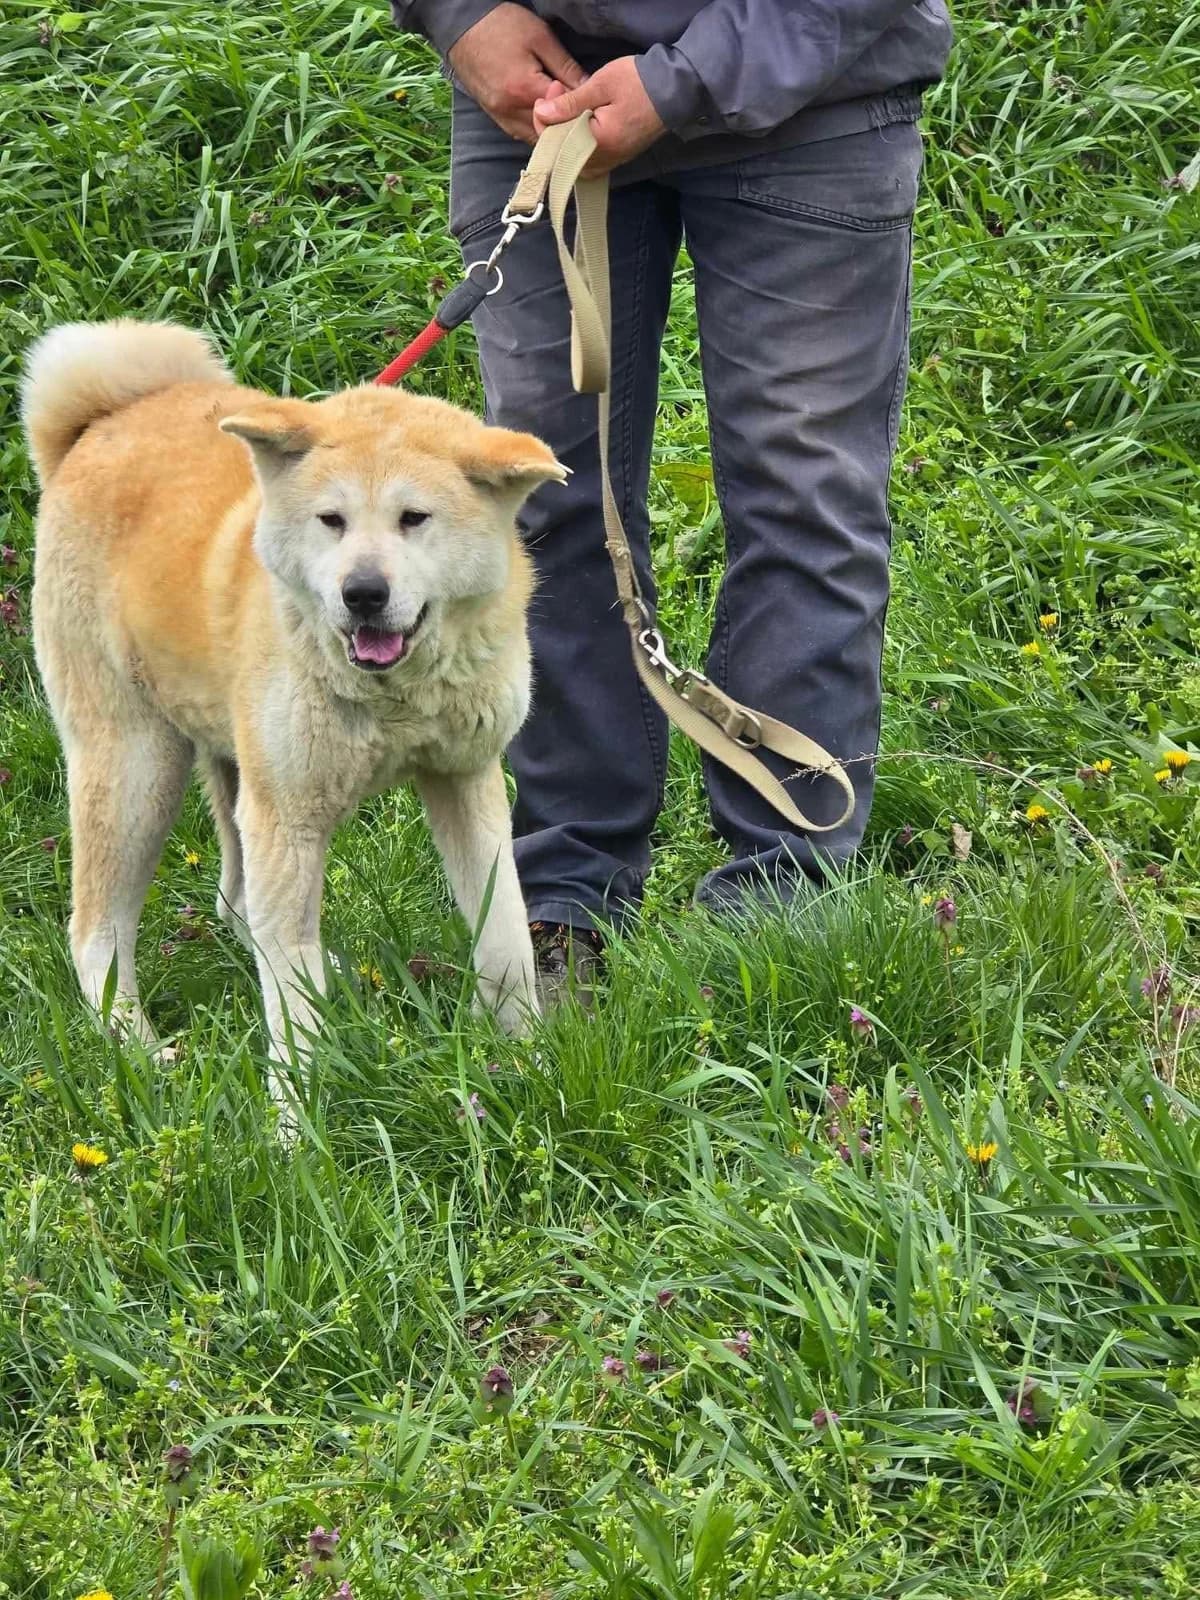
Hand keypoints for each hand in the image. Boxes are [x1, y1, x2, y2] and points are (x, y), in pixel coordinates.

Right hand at [448, 3, 585, 144]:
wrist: (463, 26)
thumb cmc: (502, 25)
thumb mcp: (540, 37)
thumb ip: (566, 67)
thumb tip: (589, 89)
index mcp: (524, 89)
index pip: (563, 112)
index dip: (581, 109)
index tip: (593, 104)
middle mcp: (511, 110)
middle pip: (549, 132)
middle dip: (568, 125)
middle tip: (582, 114)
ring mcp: (501, 117)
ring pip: (535, 139)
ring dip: (553, 132)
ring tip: (567, 118)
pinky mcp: (495, 117)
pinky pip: (522, 134)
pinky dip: (537, 131)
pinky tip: (548, 121)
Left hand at [533, 56, 665, 174]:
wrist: (674, 89)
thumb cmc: (638, 83)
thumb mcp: (601, 85)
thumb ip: (570, 103)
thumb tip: (542, 113)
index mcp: (598, 144)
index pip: (556, 142)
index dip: (544, 117)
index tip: (551, 92)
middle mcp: (605, 160)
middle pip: (562, 155)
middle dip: (553, 125)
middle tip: (558, 95)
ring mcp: (613, 161)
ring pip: (574, 162)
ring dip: (564, 136)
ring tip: (567, 109)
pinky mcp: (619, 157)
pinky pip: (589, 162)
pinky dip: (578, 146)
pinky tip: (578, 126)